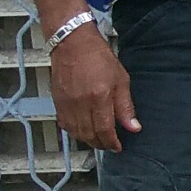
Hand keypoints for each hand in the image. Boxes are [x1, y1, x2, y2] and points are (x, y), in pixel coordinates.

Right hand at [49, 23, 136, 152]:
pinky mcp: (57, 101)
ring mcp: (66, 103)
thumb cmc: (98, 57)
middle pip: (89, 135)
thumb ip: (126, 107)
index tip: (118, 147)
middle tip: (109, 145)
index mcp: (98, 97)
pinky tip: (83, 130)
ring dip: (88, 140)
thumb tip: (133, 127)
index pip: (104, 130)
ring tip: (98, 139)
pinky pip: (65, 124)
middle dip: (101, 144)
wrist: (72, 43)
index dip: (111, 143)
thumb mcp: (121, 80)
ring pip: (76, 132)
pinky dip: (74, 132)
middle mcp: (80, 103)